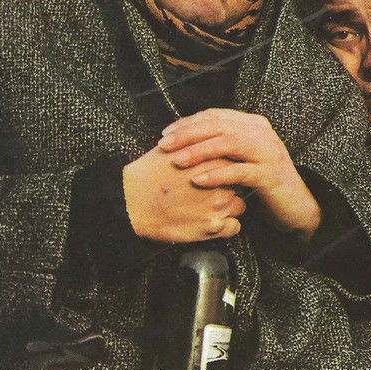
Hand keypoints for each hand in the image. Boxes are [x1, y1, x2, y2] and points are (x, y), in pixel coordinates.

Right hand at [123, 146, 244, 242]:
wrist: (131, 202)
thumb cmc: (147, 176)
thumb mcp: (170, 149)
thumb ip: (191, 145)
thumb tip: (200, 141)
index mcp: (211, 161)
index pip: (233, 161)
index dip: (225, 167)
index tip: (219, 172)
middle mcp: (219, 183)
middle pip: (238, 183)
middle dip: (227, 185)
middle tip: (212, 190)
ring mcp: (217, 206)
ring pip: (238, 205)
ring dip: (229, 206)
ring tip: (211, 206)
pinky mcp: (211, 227)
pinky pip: (234, 228)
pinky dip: (227, 226)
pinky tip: (214, 222)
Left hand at [157, 109, 319, 240]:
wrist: (296, 206)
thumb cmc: (262, 182)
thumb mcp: (242, 157)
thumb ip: (222, 144)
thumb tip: (186, 138)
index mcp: (253, 124)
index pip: (216, 116)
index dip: (189, 123)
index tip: (166, 134)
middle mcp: (262, 133)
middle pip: (220, 126)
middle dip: (188, 134)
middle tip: (164, 144)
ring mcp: (268, 153)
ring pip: (228, 144)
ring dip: (199, 151)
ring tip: (177, 160)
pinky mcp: (270, 175)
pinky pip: (239, 171)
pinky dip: (216, 174)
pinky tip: (197, 180)